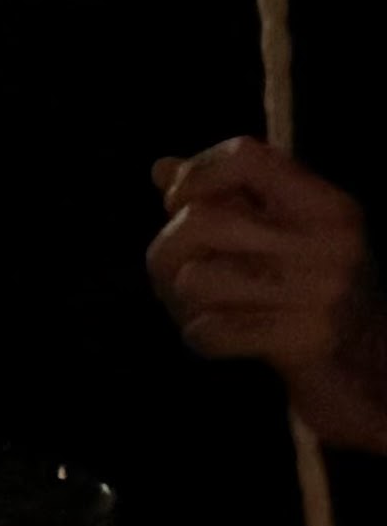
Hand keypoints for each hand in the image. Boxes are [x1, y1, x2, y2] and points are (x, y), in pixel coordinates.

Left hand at [151, 138, 386, 444]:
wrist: (369, 369)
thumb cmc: (314, 291)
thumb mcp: (286, 235)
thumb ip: (226, 199)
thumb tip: (161, 169)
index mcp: (328, 207)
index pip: (246, 156)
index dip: (198, 172)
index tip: (178, 200)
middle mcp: (331, 244)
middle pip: (201, 221)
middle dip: (169, 248)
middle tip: (175, 266)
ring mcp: (323, 294)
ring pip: (195, 279)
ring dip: (183, 299)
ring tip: (202, 304)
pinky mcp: (307, 341)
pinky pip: (210, 330)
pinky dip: (202, 336)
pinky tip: (219, 335)